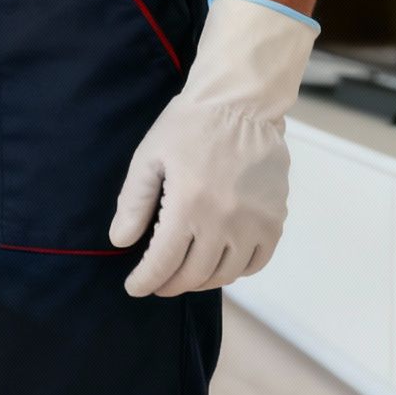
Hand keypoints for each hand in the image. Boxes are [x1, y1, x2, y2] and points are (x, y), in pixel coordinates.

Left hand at [107, 0, 316, 296]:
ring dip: (200, 281)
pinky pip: (256, 262)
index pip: (163, 262)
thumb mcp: (148, 159)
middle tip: (156, 283)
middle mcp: (225, 221)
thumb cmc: (188, 128)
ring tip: (183, 275)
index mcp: (188, 205)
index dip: (146, 281)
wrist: (240, 106)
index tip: (134, 288)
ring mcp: (255, 223)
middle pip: (193, 274)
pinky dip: (234, 271)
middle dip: (169, 284)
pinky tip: (217, 263)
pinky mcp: (275, 220)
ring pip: (225, 274)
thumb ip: (134, 203)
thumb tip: (120, 242)